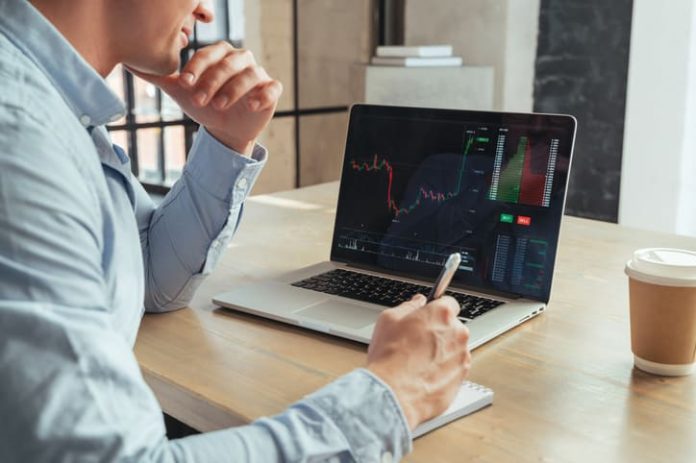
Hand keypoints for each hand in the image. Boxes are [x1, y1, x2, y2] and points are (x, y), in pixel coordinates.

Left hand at [128, 42, 282, 154]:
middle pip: (230, 63)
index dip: (197, 67)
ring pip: (250, 74)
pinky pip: (272, 88)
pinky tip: (251, 105)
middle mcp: (241, 60)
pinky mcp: (271, 92)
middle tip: (198, 99)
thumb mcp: (180, 91)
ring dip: (233, 89)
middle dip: (212, 80)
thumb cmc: (204, 104)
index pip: (210, 53)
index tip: (184, 82)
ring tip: (218, 105)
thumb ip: (159, 77)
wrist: (224, 130)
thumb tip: (128, 64)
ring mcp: (258, 75)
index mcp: (220, 54)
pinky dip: (263, 95)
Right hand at [367, 294, 470, 429]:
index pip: (448, 303)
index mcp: (441, 314)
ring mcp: (462, 357)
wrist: (393, 394)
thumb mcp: (388, 319)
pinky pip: (454, 369)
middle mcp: (457, 333)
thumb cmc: (389, 358)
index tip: (428, 316)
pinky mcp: (461, 379)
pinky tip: (423, 375)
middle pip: (453, 327)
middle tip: (416, 342)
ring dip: (442, 353)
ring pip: (454, 349)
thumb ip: (408, 306)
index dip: (435, 310)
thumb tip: (416, 302)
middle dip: (438, 332)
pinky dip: (443, 371)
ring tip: (418, 362)